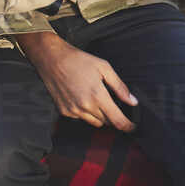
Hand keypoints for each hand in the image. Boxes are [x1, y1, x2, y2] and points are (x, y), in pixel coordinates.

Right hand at [18, 30, 136, 131]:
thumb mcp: (104, 67)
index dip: (127, 126)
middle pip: (107, 122)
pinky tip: (82, 97)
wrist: (51, 58)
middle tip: (111, 102)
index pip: (118, 121)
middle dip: (113, 116)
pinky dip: (85, 112)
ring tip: (95, 98)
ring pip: (95, 122)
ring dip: (100, 115)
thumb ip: (120, 86)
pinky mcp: (64, 111)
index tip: (132, 127)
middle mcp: (85, 106)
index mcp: (97, 95)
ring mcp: (73, 110)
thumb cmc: (77, 60)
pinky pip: (81, 118)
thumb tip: (133, 101)